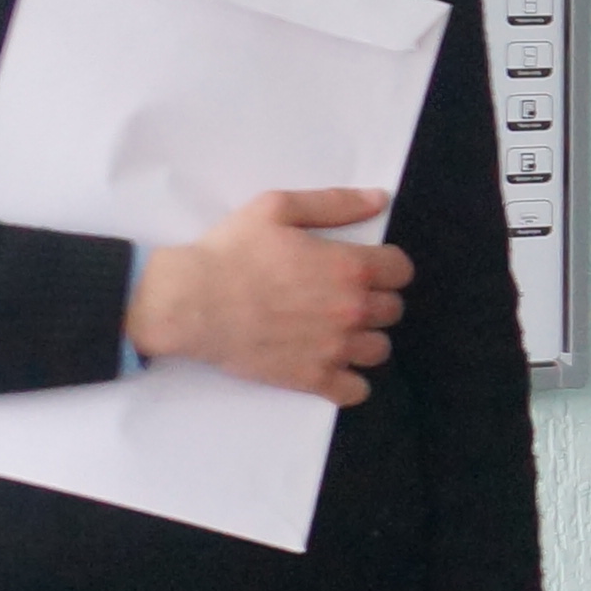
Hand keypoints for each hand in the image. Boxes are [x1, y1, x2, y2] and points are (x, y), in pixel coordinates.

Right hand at [131, 187, 404, 399]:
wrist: (189, 302)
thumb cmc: (231, 252)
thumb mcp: (278, 208)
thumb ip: (334, 203)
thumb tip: (379, 199)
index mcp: (350, 267)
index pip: (401, 270)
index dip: (385, 265)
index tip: (365, 266)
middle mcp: (352, 310)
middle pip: (392, 310)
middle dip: (374, 300)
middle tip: (342, 296)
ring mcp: (334, 348)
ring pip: (379, 350)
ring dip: (365, 339)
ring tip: (337, 330)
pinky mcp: (312, 378)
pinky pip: (355, 391)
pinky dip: (350, 382)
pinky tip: (333, 367)